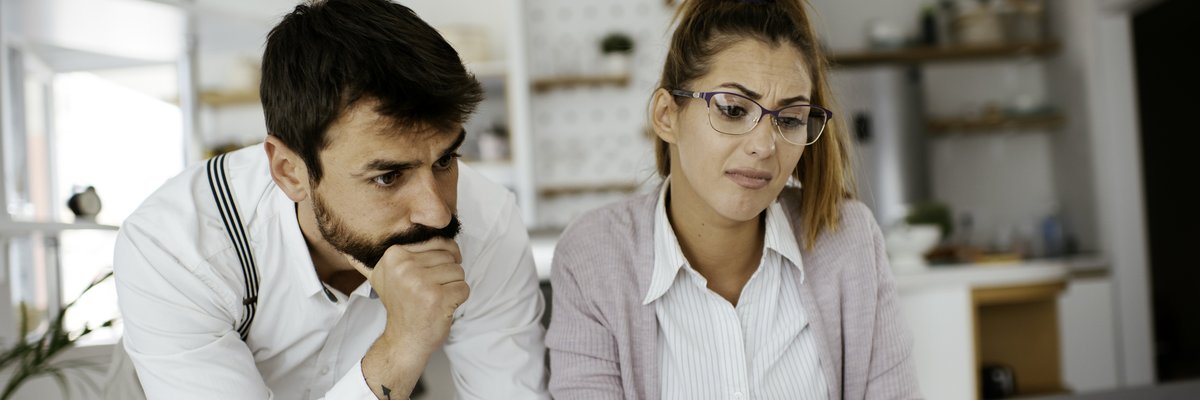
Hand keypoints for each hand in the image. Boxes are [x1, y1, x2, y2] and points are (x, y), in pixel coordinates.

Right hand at [346, 237, 469, 351]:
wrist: (404, 339)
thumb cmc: (402, 304)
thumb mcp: (386, 276)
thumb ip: (390, 255)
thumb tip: (351, 249)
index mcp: (394, 255)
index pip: (439, 241)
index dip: (442, 258)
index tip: (429, 275)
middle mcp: (405, 266)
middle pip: (450, 256)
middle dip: (446, 274)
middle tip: (429, 291)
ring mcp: (421, 282)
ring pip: (458, 271)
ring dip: (452, 287)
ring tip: (434, 299)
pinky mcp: (437, 298)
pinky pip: (464, 288)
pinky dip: (458, 299)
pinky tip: (441, 307)